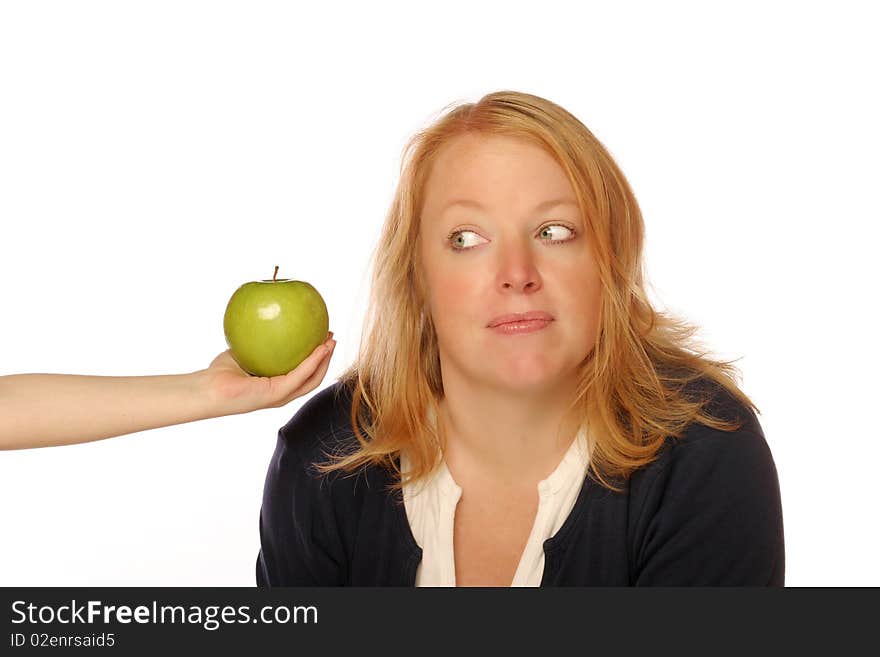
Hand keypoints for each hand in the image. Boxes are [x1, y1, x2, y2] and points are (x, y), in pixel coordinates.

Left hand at [202, 332, 336, 415]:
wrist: (207, 389)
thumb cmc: (218, 373)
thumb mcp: (244, 351)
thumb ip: (258, 340)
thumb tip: (268, 318)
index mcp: (276, 385)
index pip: (303, 372)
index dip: (316, 357)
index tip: (322, 338)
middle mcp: (281, 393)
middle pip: (313, 376)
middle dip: (326, 358)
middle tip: (332, 338)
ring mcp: (280, 395)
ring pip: (313, 378)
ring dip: (325, 360)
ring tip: (332, 342)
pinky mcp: (276, 394)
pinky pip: (300, 375)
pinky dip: (313, 361)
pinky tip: (321, 348)